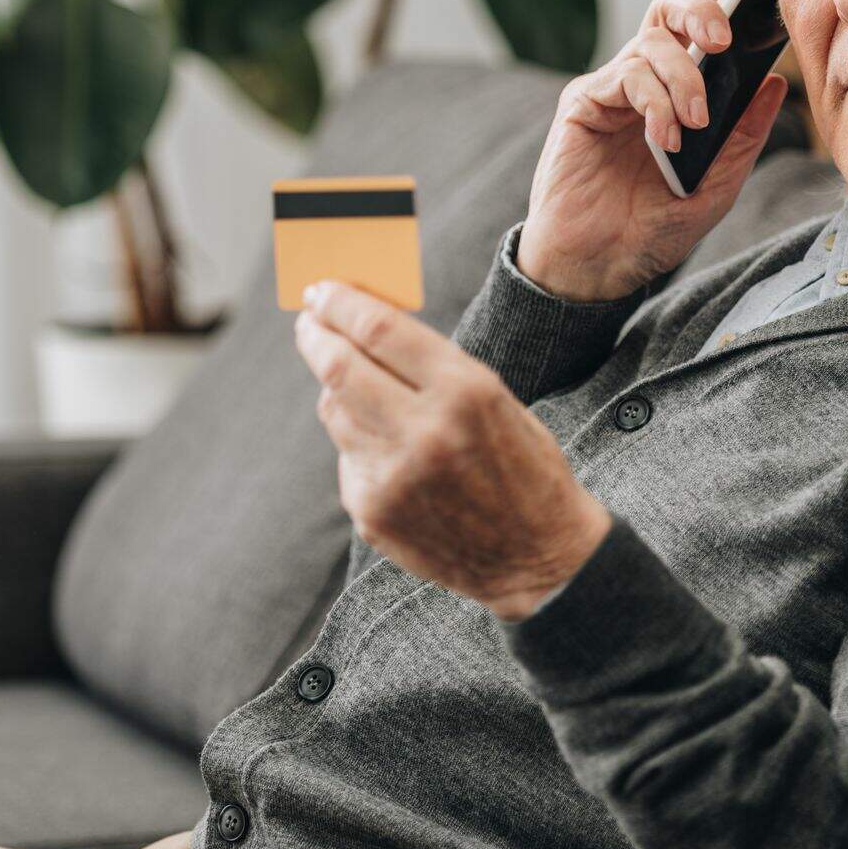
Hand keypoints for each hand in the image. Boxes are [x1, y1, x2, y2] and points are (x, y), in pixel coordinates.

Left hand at [293, 279, 611, 620]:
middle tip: (308, 322)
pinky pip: (348, 456)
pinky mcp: (373, 511)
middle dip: (316, 336)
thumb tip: (363, 329)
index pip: (379, 329)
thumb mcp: (495, 399)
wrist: (538, 558)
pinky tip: (391, 452)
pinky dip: (358, 442)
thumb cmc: (522, 466)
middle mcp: (424, 432)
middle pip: (339, 366)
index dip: (341, 303)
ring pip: (334, 410)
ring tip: (356, 385)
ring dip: (337, 389)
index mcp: (465, 392)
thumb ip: (433, 366)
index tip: (322, 290)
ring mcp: (393, 477)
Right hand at [516, 0, 791, 300]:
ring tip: (693, 128)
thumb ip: (743, 136)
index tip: (757, 19)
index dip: (725, 15)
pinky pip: (626, 76)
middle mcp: (640, 84)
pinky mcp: (583, 103)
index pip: (696, 34)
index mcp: (673, 96)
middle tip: (723, 42)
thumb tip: (774, 83)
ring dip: (683, 81)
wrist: (600, 267)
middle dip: (700, 12)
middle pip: (666, 11)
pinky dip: (655, 102)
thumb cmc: (651, 231)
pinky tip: (664, 140)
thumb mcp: (716, 185)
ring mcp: (610, 91)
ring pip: (651, 43)